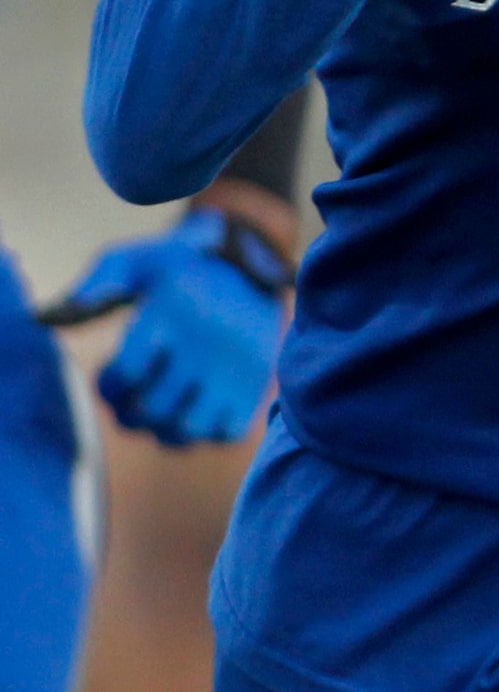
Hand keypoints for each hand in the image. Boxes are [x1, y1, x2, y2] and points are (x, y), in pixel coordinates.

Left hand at [37, 208, 288, 446]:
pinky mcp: (258, 381)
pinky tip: (199, 410)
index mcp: (171, 314)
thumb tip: (46, 318)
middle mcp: (206, 343)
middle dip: (132, 412)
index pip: (126, 374)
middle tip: (132, 400)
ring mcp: (236, 365)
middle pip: (154, 407)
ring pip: (190, 427)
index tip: (111, 377)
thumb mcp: (138, 259)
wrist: (252, 263)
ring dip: (168, 428)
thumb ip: (98, 281)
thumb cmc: (181, 266)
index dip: (109, 387)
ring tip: (163, 411)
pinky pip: (229, 431)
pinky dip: (209, 431)